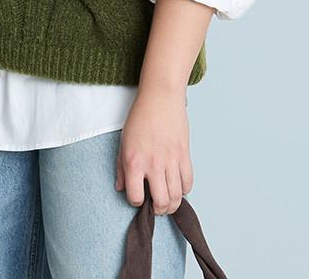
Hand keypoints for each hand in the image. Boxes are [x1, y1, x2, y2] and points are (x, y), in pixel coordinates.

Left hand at [115, 88, 192, 214]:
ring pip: (176, 197)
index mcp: (134, 161)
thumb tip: (121, 188)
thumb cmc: (139, 118)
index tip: (137, 197)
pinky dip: (184, 191)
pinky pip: (188, 183)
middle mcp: (153, 164)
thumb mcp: (123, 142)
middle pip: (161, 202)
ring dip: (172, 204)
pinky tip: (177, 188)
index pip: (135, 196)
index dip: (136, 201)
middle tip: (156, 207)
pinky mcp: (184, 156)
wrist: (160, 99)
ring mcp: (171, 161)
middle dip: (158, 210)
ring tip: (167, 202)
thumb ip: (121, 168)